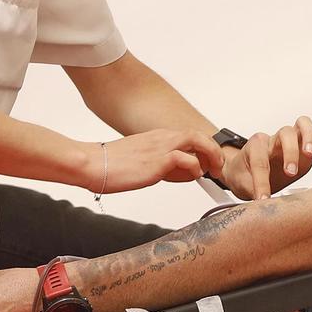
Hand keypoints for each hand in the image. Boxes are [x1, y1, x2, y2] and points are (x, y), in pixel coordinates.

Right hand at [91, 130, 225, 194]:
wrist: (93, 165)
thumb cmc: (113, 166)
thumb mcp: (144, 161)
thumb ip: (163, 164)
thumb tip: (179, 173)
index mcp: (158, 137)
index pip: (190, 136)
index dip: (204, 149)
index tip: (210, 164)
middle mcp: (162, 138)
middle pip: (198, 134)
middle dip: (214, 150)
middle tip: (218, 167)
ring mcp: (160, 147)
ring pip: (196, 140)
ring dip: (210, 155)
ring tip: (212, 171)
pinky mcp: (157, 160)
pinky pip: (186, 159)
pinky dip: (195, 167)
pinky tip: (193, 177)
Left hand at [221, 116, 311, 201]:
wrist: (246, 169)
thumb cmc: (244, 174)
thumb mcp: (241, 184)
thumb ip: (251, 191)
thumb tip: (260, 205)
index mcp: (255, 146)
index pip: (260, 161)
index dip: (262, 182)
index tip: (263, 199)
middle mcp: (274, 139)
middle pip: (285, 133)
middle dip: (290, 152)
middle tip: (290, 173)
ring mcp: (291, 140)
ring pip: (302, 124)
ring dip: (309, 138)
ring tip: (310, 153)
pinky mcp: (305, 145)